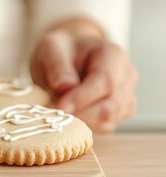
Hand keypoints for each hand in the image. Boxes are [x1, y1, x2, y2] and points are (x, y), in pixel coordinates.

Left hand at [31, 18, 137, 132]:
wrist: (67, 56)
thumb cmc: (61, 51)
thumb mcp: (51, 49)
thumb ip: (57, 67)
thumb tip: (65, 88)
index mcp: (113, 56)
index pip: (105, 81)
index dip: (82, 98)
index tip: (58, 107)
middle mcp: (126, 76)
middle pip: (110, 105)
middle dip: (79, 114)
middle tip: (51, 115)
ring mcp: (125, 96)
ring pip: (108, 120)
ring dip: (80, 122)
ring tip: (56, 114)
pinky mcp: (118, 112)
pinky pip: (104, 127)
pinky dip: (84, 127)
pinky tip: (67, 118)